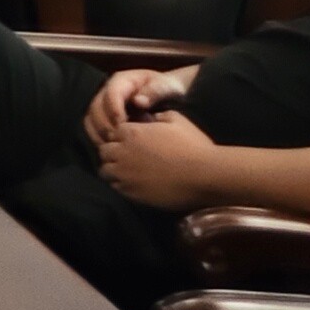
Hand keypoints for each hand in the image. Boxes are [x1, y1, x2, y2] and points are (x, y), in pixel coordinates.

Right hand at [82, 63, 191, 137]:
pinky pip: (92, 127)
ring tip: (113, 145)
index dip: (114, 109)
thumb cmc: (168, 88)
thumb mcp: (167, 86)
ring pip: (90, 118)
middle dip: (104, 124)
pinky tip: (111, 147)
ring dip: (99, 133)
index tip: (123, 125)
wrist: (167, 94)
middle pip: (95, 106)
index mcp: (123, 80)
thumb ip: (155, 91)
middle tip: (117, 139)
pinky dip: (98, 137)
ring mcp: (103, 103)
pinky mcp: (103, 116)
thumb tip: (138, 102)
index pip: (111, 93)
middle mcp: (108, 90)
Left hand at [90, 113, 226, 208]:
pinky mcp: (131, 193)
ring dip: (114, 169)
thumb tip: (150, 118)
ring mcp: (124, 174)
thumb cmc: (193, 145)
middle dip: (114, 152)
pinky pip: (115, 187)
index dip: (123, 136)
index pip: (113, 132)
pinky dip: (121, 184)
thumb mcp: (177, 120)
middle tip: (130, 157)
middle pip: (105, 151)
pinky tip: (135, 183)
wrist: (204, 176)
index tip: (134, 142)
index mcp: (131, 132)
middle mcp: (122, 152)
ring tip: (129, 171)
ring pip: (105, 170)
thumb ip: (158, 116)